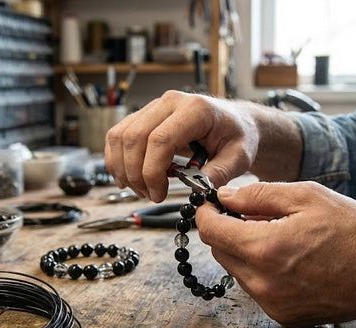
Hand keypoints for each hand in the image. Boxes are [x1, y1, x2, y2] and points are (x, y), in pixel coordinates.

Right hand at [104, 90, 259, 201]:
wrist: (237, 123)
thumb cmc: (238, 137)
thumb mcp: (239, 158)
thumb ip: (219, 173)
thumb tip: (198, 190)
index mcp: (196, 110)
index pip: (160, 139)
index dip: (152, 171)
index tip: (159, 194)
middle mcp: (170, 103)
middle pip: (134, 137)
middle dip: (136, 174)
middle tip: (151, 196)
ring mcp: (155, 107)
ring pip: (120, 136)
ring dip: (123, 168)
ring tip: (142, 190)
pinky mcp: (145, 116)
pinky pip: (119, 135)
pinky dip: (117, 159)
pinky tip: (128, 178)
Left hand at [196, 181, 355, 326]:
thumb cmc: (355, 231)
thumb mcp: (307, 196)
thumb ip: (257, 195)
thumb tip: (224, 197)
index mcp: (265, 249)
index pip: (211, 231)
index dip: (206, 213)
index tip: (212, 203)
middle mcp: (263, 283)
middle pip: (220, 252)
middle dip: (227, 230)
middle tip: (251, 215)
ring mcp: (273, 304)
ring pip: (237, 270)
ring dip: (245, 250)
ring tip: (279, 236)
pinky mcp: (283, 316)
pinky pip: (256, 288)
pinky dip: (261, 270)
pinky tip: (289, 258)